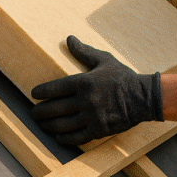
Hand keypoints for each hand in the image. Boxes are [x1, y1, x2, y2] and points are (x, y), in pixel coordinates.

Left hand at [31, 36, 162, 144]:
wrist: (144, 98)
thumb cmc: (123, 77)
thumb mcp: (103, 60)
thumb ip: (84, 51)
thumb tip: (69, 38)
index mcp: (84, 82)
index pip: (55, 88)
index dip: (41, 92)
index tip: (34, 95)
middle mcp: (85, 100)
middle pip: (55, 109)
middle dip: (40, 112)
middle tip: (33, 113)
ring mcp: (92, 117)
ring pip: (63, 124)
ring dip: (49, 125)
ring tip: (42, 125)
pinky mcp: (99, 130)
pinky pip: (77, 137)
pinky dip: (64, 138)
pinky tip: (58, 136)